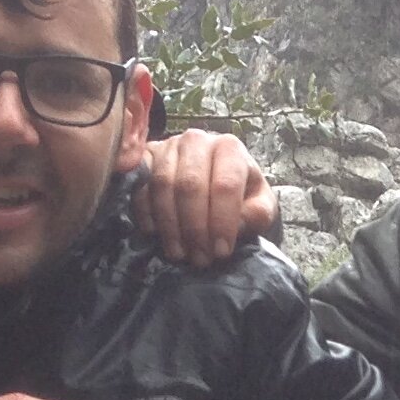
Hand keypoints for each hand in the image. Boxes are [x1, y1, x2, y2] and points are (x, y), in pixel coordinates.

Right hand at [136, 128, 276, 267]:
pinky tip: (155, 234)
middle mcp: (197, 141)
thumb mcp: (260, 206)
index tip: (220, 251)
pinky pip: (140, 186)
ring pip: (163, 186)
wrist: (214, 180)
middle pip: (190, 185)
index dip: (221, 221)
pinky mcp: (146, 158)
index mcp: (230, 148)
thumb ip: (256, 214)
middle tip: (199, 258)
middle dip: (194, 228)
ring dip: (169, 225)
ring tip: (179, 254)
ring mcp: (167, 146)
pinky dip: (146, 213)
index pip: (225, 184)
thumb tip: (237, 226)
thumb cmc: (241, 194)